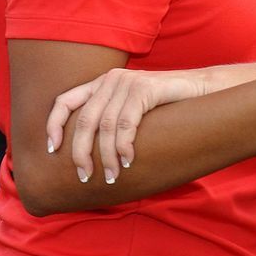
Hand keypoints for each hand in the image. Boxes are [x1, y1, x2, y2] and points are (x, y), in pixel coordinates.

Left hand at [46, 67, 207, 182]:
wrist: (204, 91)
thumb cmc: (168, 109)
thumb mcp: (132, 112)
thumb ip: (111, 122)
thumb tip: (86, 157)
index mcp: (102, 83)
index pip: (64, 101)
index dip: (54, 125)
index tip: (51, 150)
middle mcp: (112, 79)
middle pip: (84, 120)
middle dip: (81, 152)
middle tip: (85, 177)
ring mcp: (128, 82)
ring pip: (106, 126)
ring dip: (106, 156)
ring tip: (111, 176)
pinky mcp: (145, 88)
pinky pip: (126, 123)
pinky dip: (124, 146)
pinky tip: (128, 161)